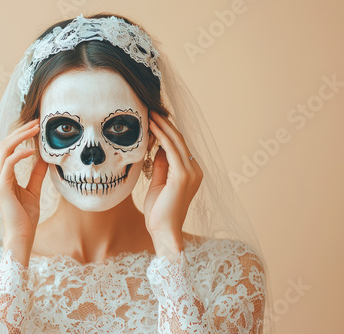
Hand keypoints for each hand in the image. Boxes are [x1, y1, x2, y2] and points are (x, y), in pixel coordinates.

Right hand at [0, 119, 47, 244]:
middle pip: (5, 143)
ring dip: (20, 136)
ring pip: (5, 149)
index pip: (8, 146)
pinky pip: (9, 163)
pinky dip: (20, 154)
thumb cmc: (25, 214)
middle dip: (21, 130)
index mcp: (2, 173)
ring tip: (35, 129)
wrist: (23, 233)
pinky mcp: (2, 186)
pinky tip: (32, 151)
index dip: (20, 133)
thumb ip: (36, 173)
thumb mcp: (34, 188)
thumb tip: (44, 158)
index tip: (36, 125)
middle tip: (37, 121)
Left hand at [144, 111, 202, 249]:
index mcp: (191, 172)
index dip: (167, 131)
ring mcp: (191, 173)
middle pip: (179, 141)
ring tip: (150, 114)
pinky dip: (161, 137)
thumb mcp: (158, 183)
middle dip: (165, 124)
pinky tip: (152, 127)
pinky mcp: (182, 176)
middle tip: (151, 110)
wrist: (163, 231)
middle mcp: (194, 170)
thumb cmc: (159, 211)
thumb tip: (157, 148)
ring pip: (176, 142)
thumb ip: (161, 166)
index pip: (179, 146)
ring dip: (162, 126)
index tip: (154, 119)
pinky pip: (171, 150)